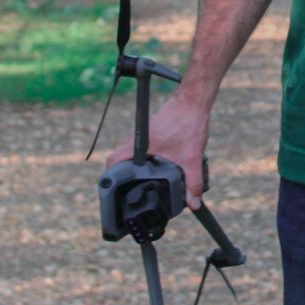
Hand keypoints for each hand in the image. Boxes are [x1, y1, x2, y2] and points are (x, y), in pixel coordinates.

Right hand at [111, 89, 211, 209]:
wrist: (193, 101)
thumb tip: (193, 204)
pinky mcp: (151, 130)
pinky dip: (147, 157)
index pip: (113, 161)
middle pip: (121, 159)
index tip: (115, 191)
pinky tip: (159, 164)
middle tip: (133, 189)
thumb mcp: (191, 158)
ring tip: (146, 179)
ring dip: (138, 165)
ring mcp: (142, 133)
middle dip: (126, 176)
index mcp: (138, 144)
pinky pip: (143, 147)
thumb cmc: (188, 123)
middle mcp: (136, 137)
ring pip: (133, 153)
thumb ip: (192, 183)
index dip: (111, 178)